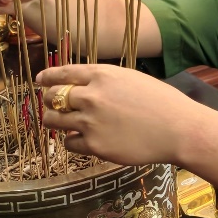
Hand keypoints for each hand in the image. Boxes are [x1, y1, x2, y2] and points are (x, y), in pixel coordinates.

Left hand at [38, 64, 202, 165]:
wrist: (178, 128)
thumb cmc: (162, 102)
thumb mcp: (132, 79)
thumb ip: (105, 81)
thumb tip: (84, 87)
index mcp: (102, 75)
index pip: (63, 72)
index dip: (47, 77)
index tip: (39, 81)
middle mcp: (91, 95)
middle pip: (53, 96)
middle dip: (49, 101)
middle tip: (52, 105)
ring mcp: (90, 121)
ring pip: (54, 120)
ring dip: (53, 121)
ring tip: (59, 123)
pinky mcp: (93, 144)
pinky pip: (69, 142)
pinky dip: (72, 141)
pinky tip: (82, 139)